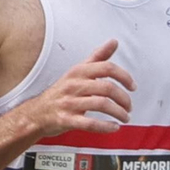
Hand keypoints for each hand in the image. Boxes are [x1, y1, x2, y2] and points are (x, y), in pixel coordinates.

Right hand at [19, 39, 135, 136]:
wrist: (37, 113)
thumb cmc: (61, 92)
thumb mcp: (78, 71)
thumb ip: (97, 57)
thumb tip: (113, 42)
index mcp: (78, 71)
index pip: (106, 67)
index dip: (124, 76)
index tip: (132, 86)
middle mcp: (74, 85)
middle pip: (107, 87)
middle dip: (123, 98)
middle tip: (129, 106)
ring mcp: (69, 102)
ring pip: (101, 104)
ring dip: (118, 112)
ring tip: (125, 117)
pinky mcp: (66, 119)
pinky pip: (89, 123)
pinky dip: (105, 126)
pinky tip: (113, 127)